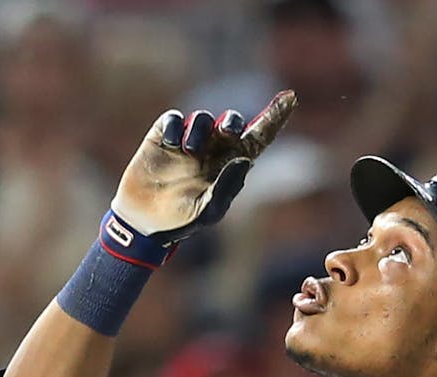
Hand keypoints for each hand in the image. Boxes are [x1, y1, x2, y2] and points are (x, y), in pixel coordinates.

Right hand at [110, 90, 297, 246]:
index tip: (291, 97)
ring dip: (199, 131)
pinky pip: (175, 119)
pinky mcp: (164, 136)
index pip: (259, 137)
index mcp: (231, 165)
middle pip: (232, 122)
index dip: (275, 117)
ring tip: (189, 152)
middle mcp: (213, 149)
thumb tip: (244, 160)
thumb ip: (227, 187)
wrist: (145, 220)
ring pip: (202, 119)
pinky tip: (172, 145)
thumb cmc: (182, 219)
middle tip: (227, 131)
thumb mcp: (209, 211)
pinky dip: (176, 128)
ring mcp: (189, 141)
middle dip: (232, 121)